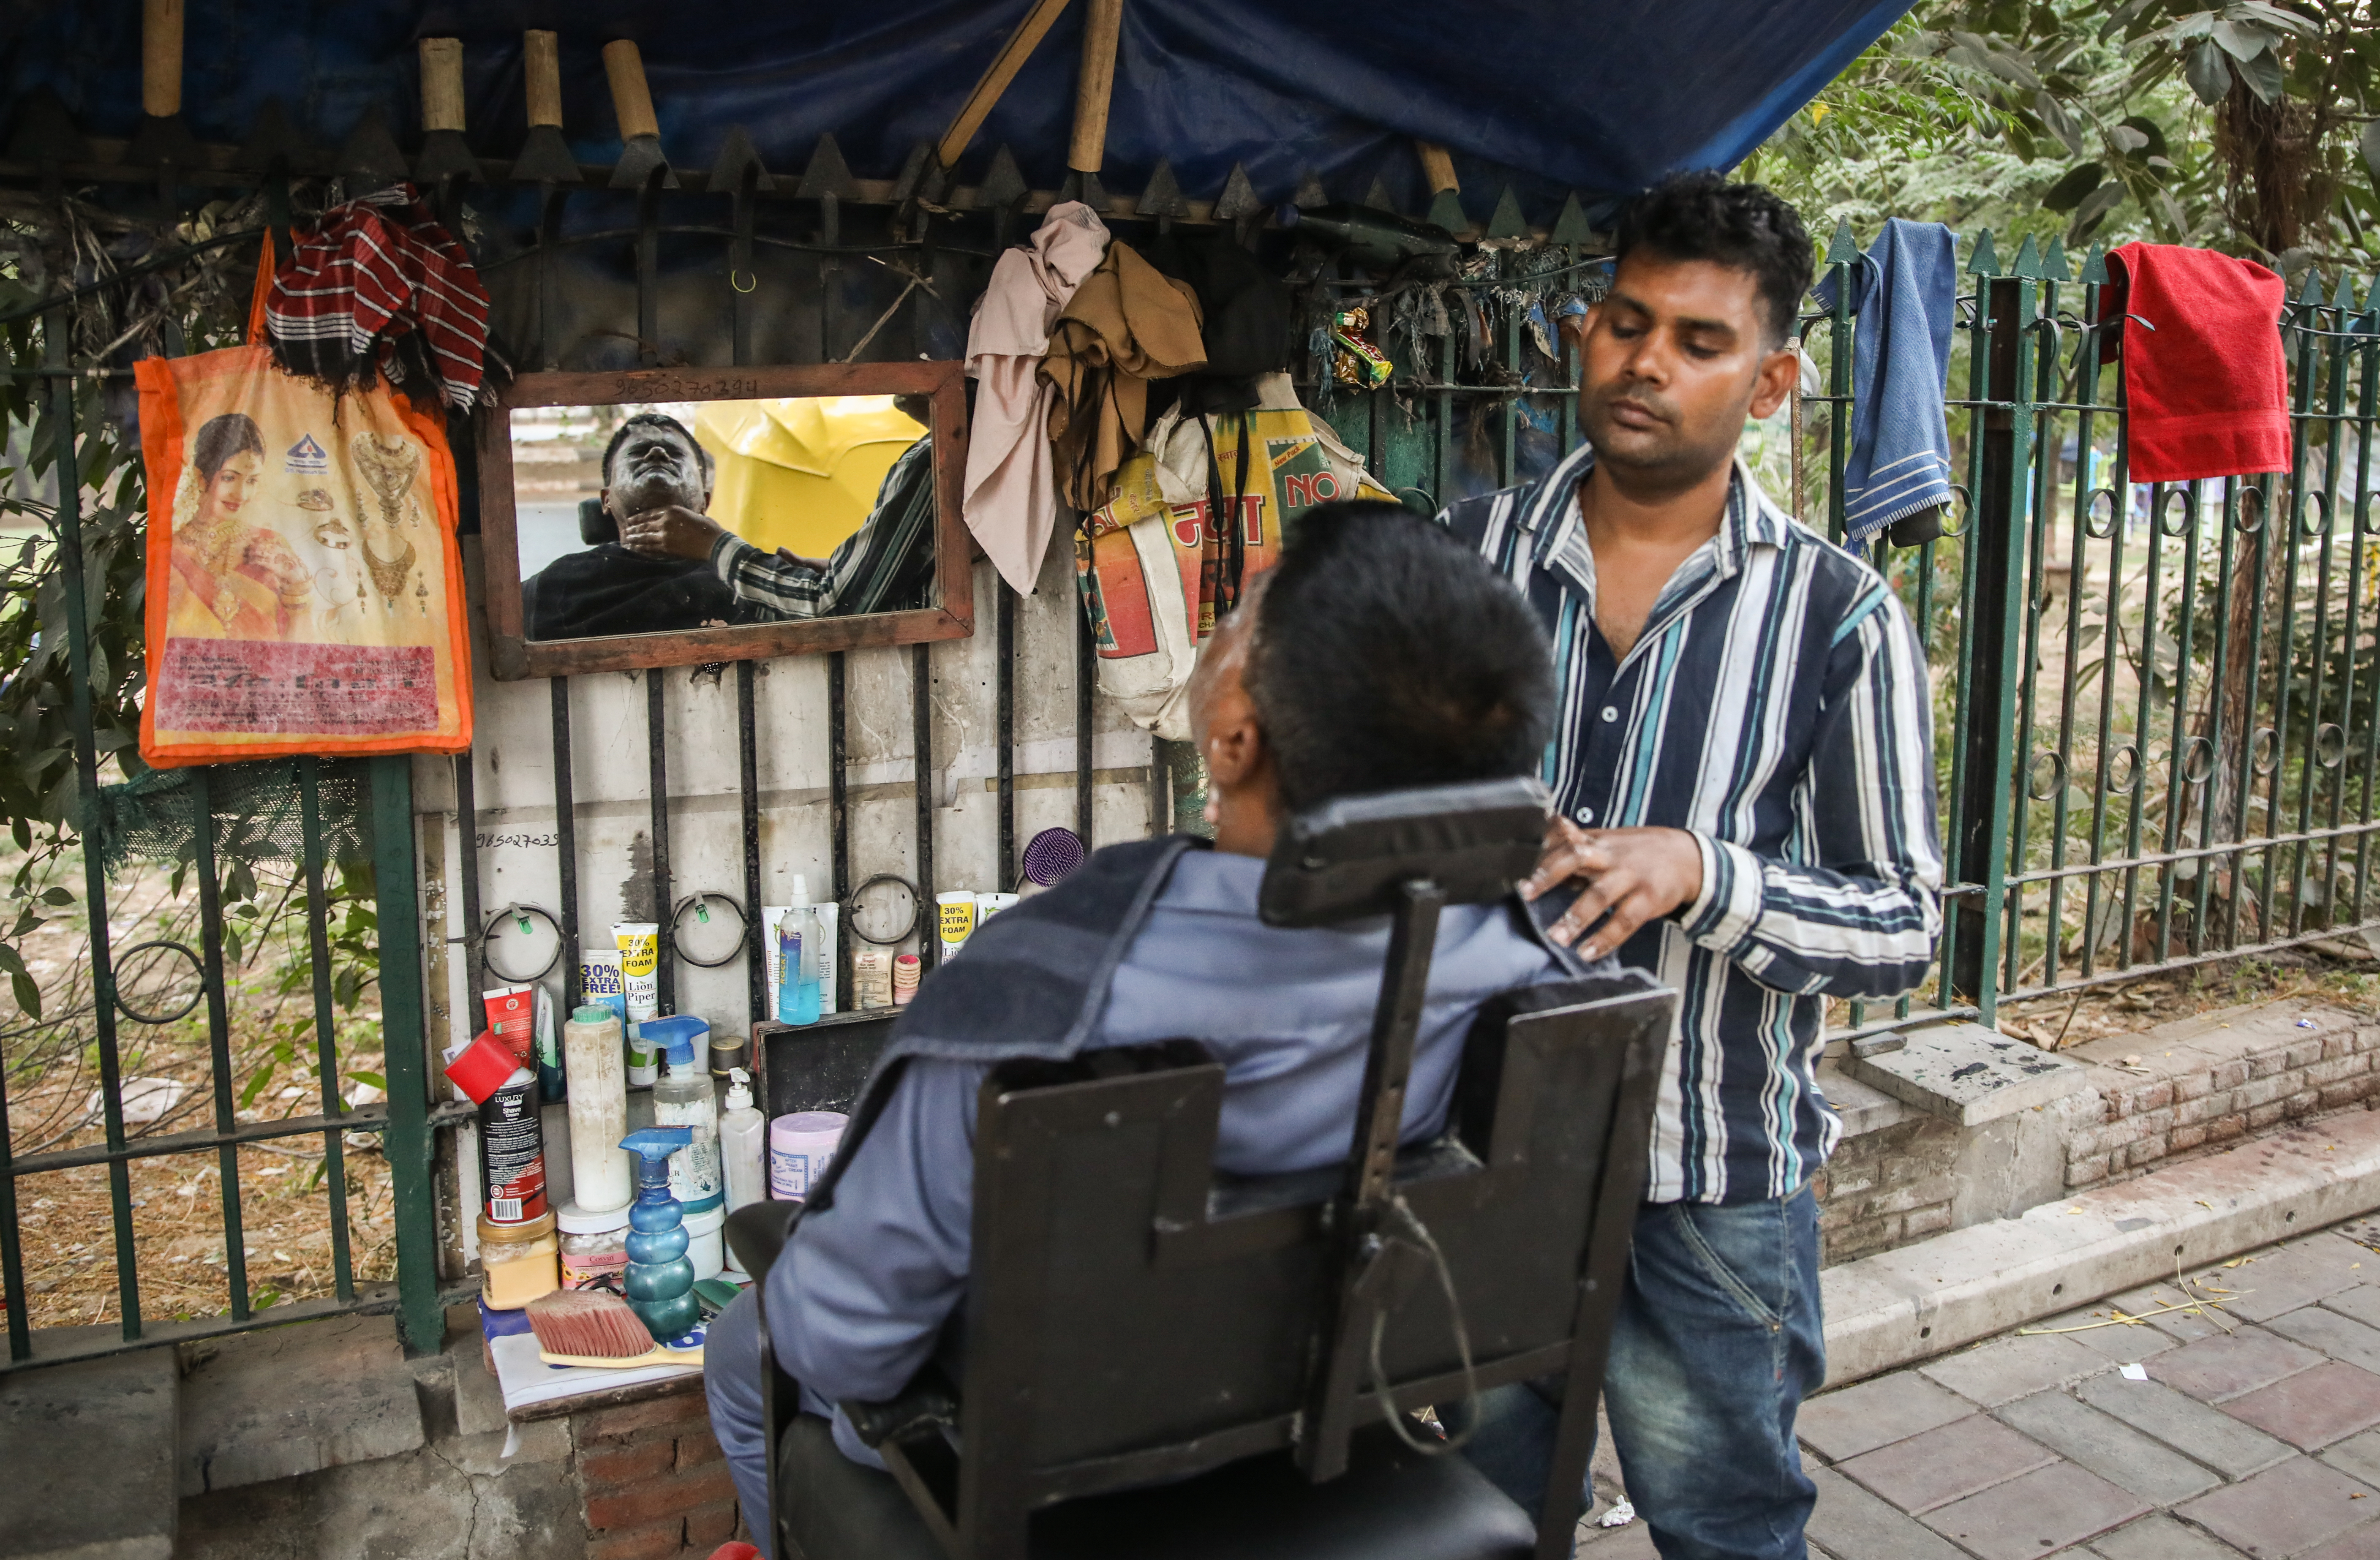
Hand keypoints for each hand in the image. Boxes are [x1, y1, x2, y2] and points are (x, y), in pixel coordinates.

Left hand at [619, 504, 727, 561]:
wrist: (714, 542)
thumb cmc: (708, 528)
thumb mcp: (693, 515)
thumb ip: (681, 516)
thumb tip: (676, 519)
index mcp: (672, 510)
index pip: (650, 513)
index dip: (639, 517)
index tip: (632, 520)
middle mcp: (665, 521)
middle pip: (645, 525)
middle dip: (634, 528)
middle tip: (626, 531)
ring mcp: (665, 535)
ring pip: (645, 536)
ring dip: (635, 539)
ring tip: (628, 540)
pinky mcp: (667, 547)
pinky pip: (651, 548)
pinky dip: (642, 548)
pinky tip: (637, 549)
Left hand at [1520, 818, 1703, 960]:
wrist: (1688, 858)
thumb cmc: (1638, 852)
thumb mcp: (1609, 841)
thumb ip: (1578, 842)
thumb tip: (1547, 835)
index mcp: (1599, 842)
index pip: (1565, 843)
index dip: (1543, 859)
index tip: (1523, 879)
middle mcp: (1612, 856)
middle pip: (1577, 858)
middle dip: (1550, 875)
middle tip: (1527, 895)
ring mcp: (1631, 878)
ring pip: (1600, 894)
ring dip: (1576, 916)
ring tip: (1557, 937)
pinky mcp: (1648, 899)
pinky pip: (1624, 921)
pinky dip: (1605, 939)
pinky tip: (1587, 952)